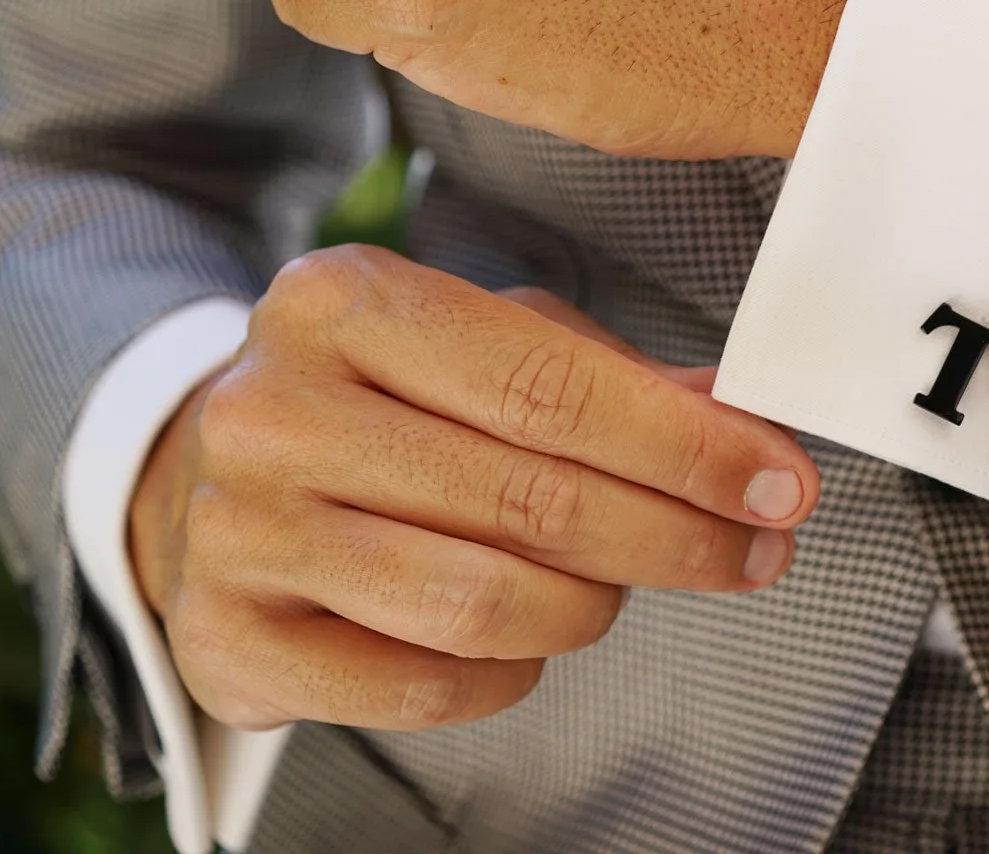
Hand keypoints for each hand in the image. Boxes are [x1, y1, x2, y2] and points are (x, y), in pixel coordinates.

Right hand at [127, 245, 818, 730]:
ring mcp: (240, 528)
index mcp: (345, 302)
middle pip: (531, 498)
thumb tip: (743, 417)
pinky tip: (525, 638)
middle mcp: (275, 408)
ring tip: (620, 589)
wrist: (209, 477)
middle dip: (676, 534)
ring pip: (482, 602)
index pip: (552, 385)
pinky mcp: (228, 637)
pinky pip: (423, 687)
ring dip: (592, 607)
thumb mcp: (488, 345)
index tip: (779, 482)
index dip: (686, 445)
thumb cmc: (385, 403)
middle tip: (754, 550)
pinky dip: (509, 673)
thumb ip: (613, 377)